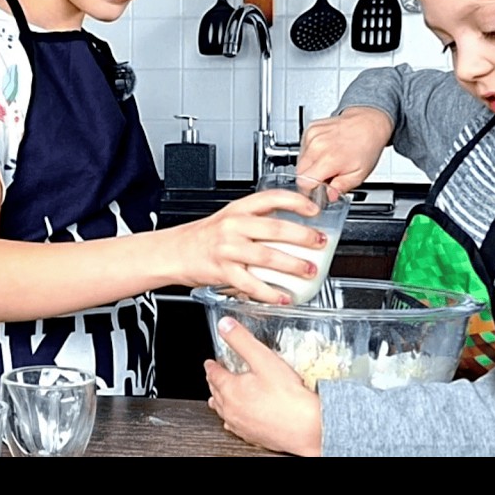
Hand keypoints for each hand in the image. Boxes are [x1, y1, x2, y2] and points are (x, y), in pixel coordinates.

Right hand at [164, 189, 327, 304]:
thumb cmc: (205, 236)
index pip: (272, 198)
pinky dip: (270, 292)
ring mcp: (228, 249)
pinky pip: (251, 283)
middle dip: (303, 236)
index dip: (296, 202)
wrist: (173, 251)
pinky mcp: (222, 271)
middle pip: (275, 228)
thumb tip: (293, 223)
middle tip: (320, 243)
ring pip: (267, 256)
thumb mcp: (231, 217)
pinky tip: (284, 297)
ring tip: (309, 271)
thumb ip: (258, 218)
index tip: (315, 210)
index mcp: (239, 209)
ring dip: (293, 265)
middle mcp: (234, 226)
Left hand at [205, 316, 322, 455]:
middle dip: (214, 382)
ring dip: (220, 401)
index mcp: (230, 389)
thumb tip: (225, 325)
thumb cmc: (286, 396)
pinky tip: (236, 419)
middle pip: (216, 392)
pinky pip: (235, 425)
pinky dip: (232, 418)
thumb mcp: (263, 359)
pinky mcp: (252, 436)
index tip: (210, 363)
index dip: (211, 366)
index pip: (214, 374)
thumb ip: (242, 340)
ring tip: (218, 398)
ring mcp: (240, 424)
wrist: (304, 426)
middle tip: (214, 376)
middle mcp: (231, 409)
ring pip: (223, 411)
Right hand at [295, 107, 393, 194]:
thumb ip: (341, 188)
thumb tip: (328, 196)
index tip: (319, 191)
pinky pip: (303, 149)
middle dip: (311, 179)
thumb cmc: (367, 147)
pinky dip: (311, 154)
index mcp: (329, 159)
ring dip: (311, 167)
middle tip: (328, 177)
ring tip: (328, 162)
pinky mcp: (310, 129)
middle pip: (300, 173)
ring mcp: (312, 135)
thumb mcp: (359, 175)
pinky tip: (325, 152)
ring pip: (300, 161)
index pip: (304, 183)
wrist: (368, 124)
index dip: (310, 191)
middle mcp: (317, 145)